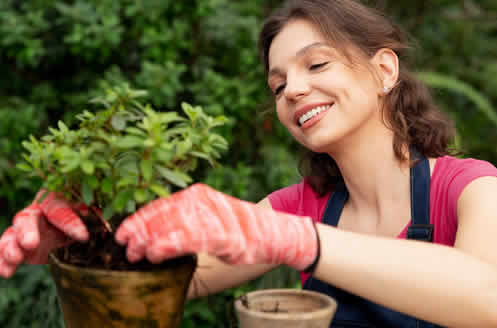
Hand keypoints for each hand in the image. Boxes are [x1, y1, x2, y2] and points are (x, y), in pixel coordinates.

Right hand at [0, 191, 88, 277]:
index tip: (83, 236)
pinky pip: (5, 250)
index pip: (61, 209)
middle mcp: (37, 212)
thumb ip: (96, 218)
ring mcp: (25, 229)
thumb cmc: (86, 217)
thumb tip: (109, 225)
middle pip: (27, 218)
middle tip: (31, 243)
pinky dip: (2, 261)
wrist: (76, 230)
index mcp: (57, 200)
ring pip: (12, 234)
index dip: (71, 222)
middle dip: (28, 230)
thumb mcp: (93, 215)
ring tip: (15, 258)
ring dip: (10, 246)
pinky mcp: (19, 246)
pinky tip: (5, 272)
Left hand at [115, 183, 317, 269]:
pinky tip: (156, 252)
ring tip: (136, 253)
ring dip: (149, 240)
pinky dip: (170, 244)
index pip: (160, 205)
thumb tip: (154, 236)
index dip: (138, 219)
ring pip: (172, 225)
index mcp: (194, 194)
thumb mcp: (206, 219)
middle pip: (161, 214)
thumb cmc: (235, 228)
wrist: (271, 232)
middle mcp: (200, 199)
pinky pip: (190, 238)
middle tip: (125, 248)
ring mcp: (211, 215)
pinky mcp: (221, 233)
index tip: (121, 233)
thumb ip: (183, 222)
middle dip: (139, 231)